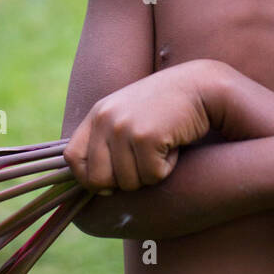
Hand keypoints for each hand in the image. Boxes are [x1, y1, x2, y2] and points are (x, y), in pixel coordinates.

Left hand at [64, 63, 216, 192]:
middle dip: (124, 182)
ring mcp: (124, 127)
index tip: (111, 180)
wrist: (200, 86)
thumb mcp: (129, 116)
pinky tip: (173, 144)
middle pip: (98, 180)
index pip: (73, 158)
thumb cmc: (167, 107)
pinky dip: (167, 168)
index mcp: (98, 113)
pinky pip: (152, 176)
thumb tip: (98, 187)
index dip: (89, 177)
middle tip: (144, 162)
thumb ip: (108, 140)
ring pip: (129, 183)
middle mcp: (105, 119)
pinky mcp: (146, 137)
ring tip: (162, 146)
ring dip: (150, 173)